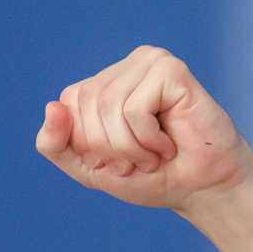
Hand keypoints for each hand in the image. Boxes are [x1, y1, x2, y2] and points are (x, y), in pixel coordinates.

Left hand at [35, 45, 252, 212]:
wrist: (201, 189)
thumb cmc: (151, 177)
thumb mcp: (90, 169)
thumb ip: (57, 144)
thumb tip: (51, 107)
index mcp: (103, 83)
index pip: (67, 103)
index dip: (86, 143)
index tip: (116, 161)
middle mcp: (125, 66)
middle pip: (85, 102)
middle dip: (107, 147)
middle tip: (137, 162)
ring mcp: (149, 62)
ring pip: (109, 105)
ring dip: (129, 147)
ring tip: (153, 156)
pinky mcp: (170, 69)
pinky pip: (134, 109)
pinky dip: (148, 139)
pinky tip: (169, 144)